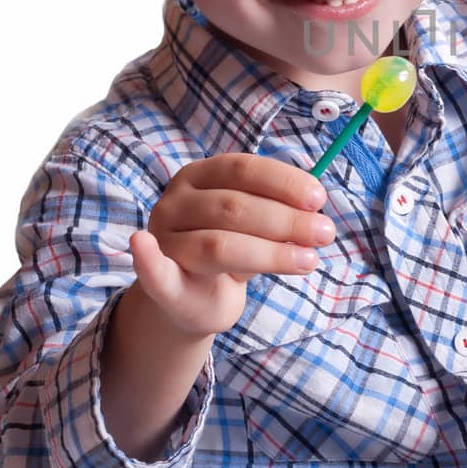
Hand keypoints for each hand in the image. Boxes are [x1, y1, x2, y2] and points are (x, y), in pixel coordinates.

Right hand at [128, 154, 335, 339]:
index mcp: (200, 175)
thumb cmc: (232, 248)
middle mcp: (176, 201)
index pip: (243, 168)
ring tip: (308, 260)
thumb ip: (277, 209)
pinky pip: (152, 271)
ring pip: (218, 244)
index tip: (319, 198)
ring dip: (269, 253)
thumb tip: (315, 207)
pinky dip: (147, 260)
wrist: (194, 299)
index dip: (283, 182)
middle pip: (234, 207)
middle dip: (286, 220)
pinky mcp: (157, 281)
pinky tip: (141, 246)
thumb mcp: (255, 222)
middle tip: (325, 234)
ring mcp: (163, 240)